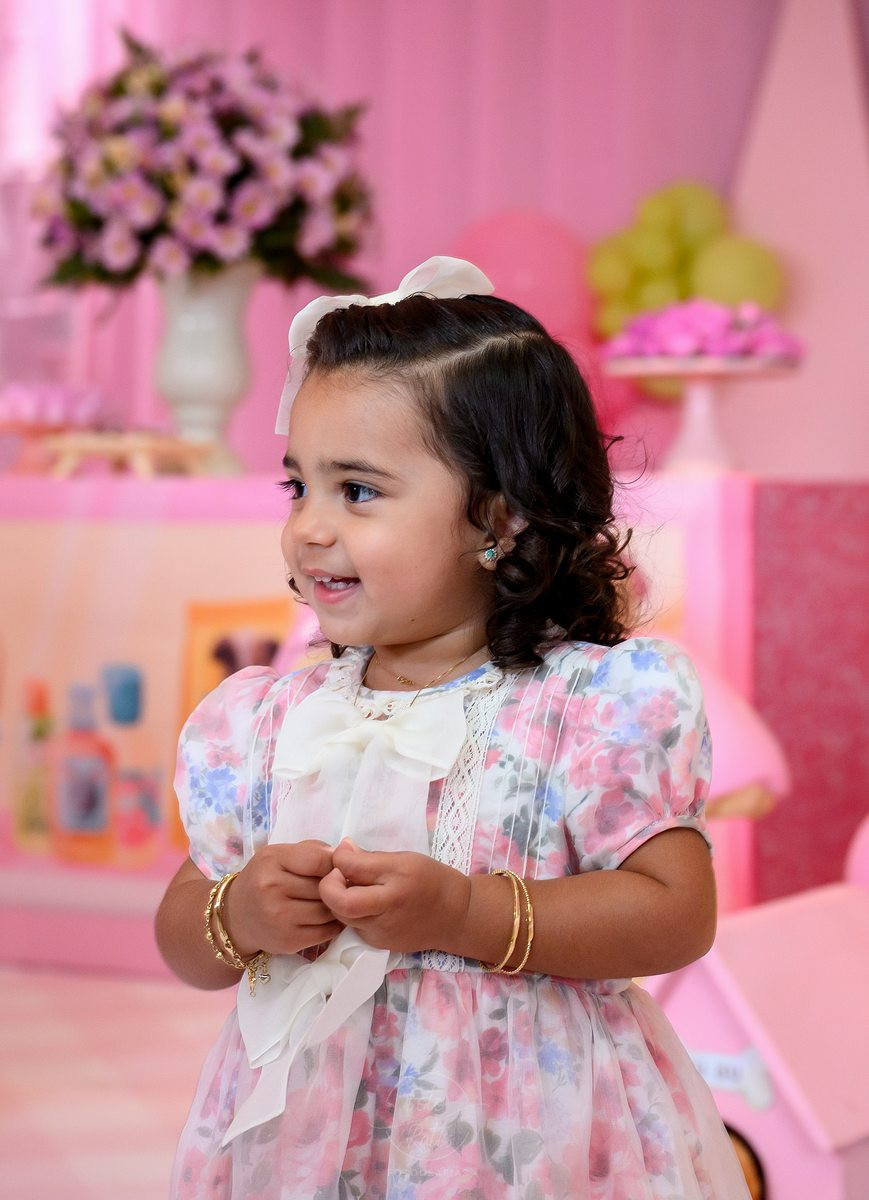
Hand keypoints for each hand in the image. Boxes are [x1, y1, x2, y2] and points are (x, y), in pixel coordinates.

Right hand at [224, 840, 343, 956]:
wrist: (236, 917)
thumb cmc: (264, 879)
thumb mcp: (278, 855)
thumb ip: (311, 850)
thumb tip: (345, 855)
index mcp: (271, 860)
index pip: (318, 860)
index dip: (334, 864)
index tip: (336, 868)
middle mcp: (272, 889)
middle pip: (326, 887)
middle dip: (337, 887)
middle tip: (339, 887)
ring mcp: (279, 918)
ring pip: (329, 911)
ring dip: (336, 907)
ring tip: (334, 902)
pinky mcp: (288, 941)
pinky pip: (326, 932)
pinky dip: (333, 925)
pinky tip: (327, 918)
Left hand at [318, 838, 470, 953]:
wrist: (454, 916)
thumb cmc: (430, 879)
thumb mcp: (404, 859)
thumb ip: (368, 858)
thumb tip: (340, 851)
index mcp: (395, 883)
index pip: (349, 874)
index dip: (338, 862)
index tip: (344, 856)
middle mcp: (385, 912)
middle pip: (339, 904)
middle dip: (330, 887)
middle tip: (340, 875)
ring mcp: (380, 933)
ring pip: (341, 917)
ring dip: (338, 900)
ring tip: (354, 888)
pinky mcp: (377, 944)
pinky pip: (353, 926)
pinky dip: (351, 913)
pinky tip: (365, 903)